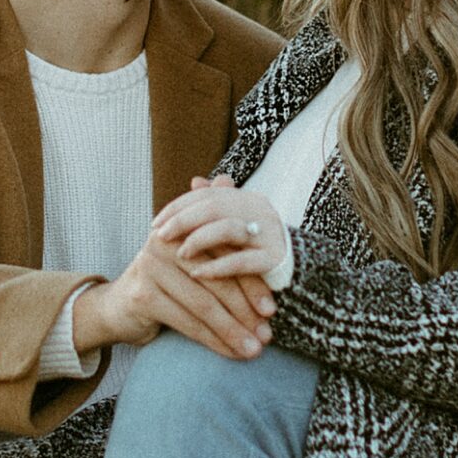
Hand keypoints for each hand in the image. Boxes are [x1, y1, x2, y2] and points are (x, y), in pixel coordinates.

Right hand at [72, 237, 275, 362]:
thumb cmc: (168, 284)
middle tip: (267, 335)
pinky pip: (188, 321)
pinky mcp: (144, 294)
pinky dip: (213, 340)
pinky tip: (230, 353)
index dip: (252, 283)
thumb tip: (239, 202)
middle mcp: (166, 241)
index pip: (227, 255)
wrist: (121, 307)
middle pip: (218, 280)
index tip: (272, 310)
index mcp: (185, 227)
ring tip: (254, 349)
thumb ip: (223, 247)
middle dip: (246, 311)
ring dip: (233, 330)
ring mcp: (152, 266)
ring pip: (204, 304)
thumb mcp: (195, 263)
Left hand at [150, 174, 287, 281]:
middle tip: (159, 236)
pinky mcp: (275, 260)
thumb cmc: (258, 251)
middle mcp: (261, 211)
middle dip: (183, 221)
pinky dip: (216, 267)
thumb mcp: (236, 226)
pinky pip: (242, 261)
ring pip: (228, 229)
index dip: (179, 206)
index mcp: (249, 199)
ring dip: (198, 240)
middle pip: (215, 207)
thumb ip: (215, 206)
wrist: (301, 276)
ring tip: (180, 253)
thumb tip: (194, 181)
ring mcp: (270, 234)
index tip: (156, 222)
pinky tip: (196, 274)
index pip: (208, 195)